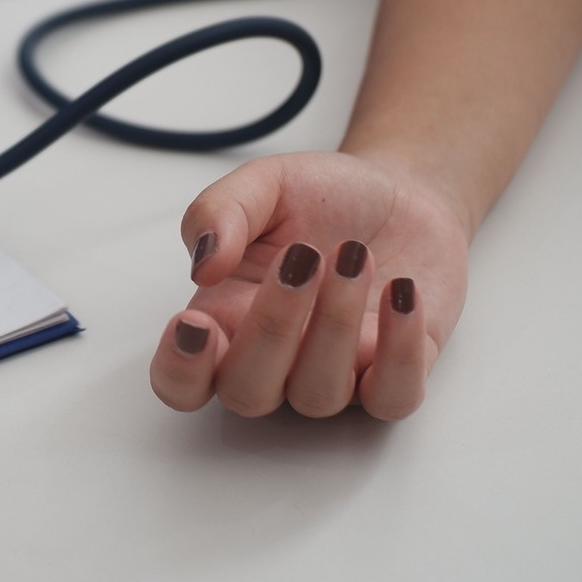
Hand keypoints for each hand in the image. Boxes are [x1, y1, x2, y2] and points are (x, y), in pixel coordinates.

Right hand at [149, 151, 469, 420]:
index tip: (195, 323)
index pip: (184, 382)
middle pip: (248, 393)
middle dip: (272, 328)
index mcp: (226, 318)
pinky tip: (401, 291)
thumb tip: (203, 264)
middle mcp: (275, 361)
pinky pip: (393, 398)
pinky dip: (398, 350)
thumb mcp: (264, 183)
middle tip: (302, 258)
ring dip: (335, 325)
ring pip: (317, 395)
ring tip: (355, 255)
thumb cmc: (321, 198)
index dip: (180, 371)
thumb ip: (220, 212)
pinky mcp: (393, 376)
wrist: (401, 195)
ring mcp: (335, 375)